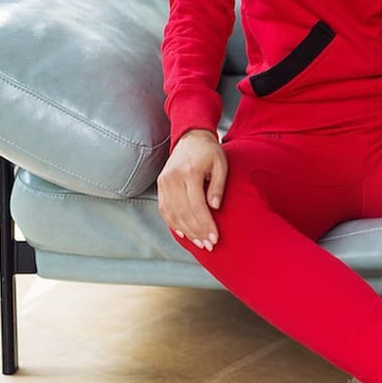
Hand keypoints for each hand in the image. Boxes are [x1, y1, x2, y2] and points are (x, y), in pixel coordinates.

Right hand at [157, 128, 227, 251]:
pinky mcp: (160, 185)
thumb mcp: (221, 164)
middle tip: (209, 245)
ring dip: (186, 232)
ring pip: (173, 214)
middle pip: (184, 213)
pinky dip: (174, 224)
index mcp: (189, 172)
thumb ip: (218, 185)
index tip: (215, 237)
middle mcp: (173, 178)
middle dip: (197, 232)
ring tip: (199, 242)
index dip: (205, 224)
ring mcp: (164, 182)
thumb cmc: (209, 152)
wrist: (190, 138)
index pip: (196, 205)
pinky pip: (165, 210)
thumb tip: (214, 207)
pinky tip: (185, 234)